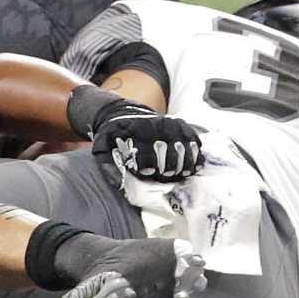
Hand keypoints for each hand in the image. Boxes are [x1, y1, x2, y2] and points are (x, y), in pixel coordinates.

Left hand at [88, 101, 203, 181]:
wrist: (122, 113)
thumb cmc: (113, 137)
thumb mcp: (102, 149)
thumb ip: (109, 166)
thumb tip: (121, 185)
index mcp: (134, 131)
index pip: (145, 149)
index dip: (148, 163)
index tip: (149, 173)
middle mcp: (155, 125)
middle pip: (168, 147)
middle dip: (170, 165)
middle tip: (168, 176)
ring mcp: (170, 123)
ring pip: (184, 143)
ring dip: (186, 161)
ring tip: (183, 173)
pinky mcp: (181, 124)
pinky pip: (193, 138)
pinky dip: (196, 153)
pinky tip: (195, 166)